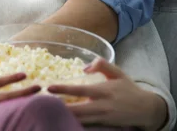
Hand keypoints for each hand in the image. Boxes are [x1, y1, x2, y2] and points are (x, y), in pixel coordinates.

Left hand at [47, 58, 167, 130]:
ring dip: (64, 116)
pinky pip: (86, 125)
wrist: (147, 110)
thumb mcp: (117, 72)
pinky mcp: (104, 125)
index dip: (63, 89)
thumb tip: (84, 68)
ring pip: (80, 119)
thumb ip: (101, 64)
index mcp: (103, 90)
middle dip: (59, 108)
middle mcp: (102, 105)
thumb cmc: (129, 88)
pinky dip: (74, 122)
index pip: (80, 90)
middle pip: (77, 109)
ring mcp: (102, 117)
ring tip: (48, 111)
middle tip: (42, 104)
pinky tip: (62, 119)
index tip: (49, 87)